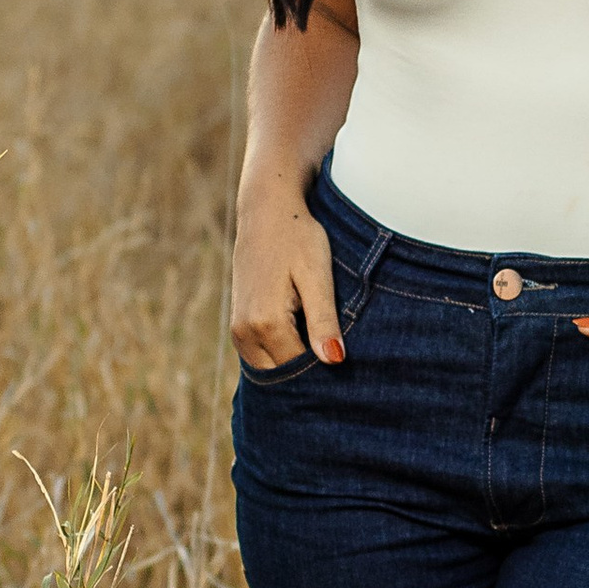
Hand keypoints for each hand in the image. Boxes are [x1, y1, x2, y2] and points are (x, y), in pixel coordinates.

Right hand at [231, 176, 342, 369]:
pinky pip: (262, 357)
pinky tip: (307, 344)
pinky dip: (283, 357)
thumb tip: (335, 361)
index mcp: (266, 322)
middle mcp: (245, 332)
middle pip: (282, 375)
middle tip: (341, 367)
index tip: (350, 369)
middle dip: (309, 376)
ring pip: (271, 370)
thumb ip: (323, 321)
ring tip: (325, 352)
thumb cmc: (298, 238)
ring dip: (295, 368)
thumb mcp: (317, 276)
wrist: (267, 211)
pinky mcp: (239, 325)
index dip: (326, 373)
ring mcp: (238, 330)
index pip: (300, 369)